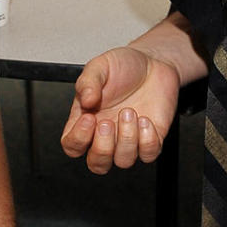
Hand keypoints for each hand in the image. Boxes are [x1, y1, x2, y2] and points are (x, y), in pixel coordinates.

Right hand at [61, 45, 181, 172]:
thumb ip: (88, 81)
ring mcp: (129, 140)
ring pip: (123, 161)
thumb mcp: (100, 66)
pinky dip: (148, 139)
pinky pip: (148, 154)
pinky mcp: (151, 139)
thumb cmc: (123, 66)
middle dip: (103, 147)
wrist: (154, 62)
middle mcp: (106, 135)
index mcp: (86, 120)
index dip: (78, 139)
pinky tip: (146, 119)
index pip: (72, 146)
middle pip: (97, 164)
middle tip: (108, 122)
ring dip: (127, 138)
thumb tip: (85, 99)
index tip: (89, 118)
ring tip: (130, 112)